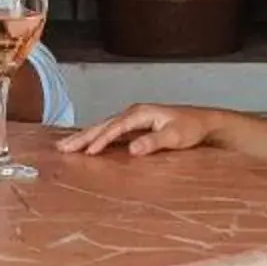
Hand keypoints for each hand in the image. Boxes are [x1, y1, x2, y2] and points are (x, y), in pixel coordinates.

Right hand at [59, 103, 215, 158]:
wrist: (204, 122)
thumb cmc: (192, 129)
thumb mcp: (176, 137)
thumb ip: (154, 142)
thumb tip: (132, 149)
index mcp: (141, 113)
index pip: (115, 127)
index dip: (101, 140)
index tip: (89, 152)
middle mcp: (133, 113)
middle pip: (103, 125)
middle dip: (82, 136)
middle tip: (62, 148)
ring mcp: (132, 118)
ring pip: (103, 127)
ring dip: (85, 136)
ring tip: (65, 146)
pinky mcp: (134, 125)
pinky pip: (109, 131)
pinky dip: (96, 137)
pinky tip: (86, 144)